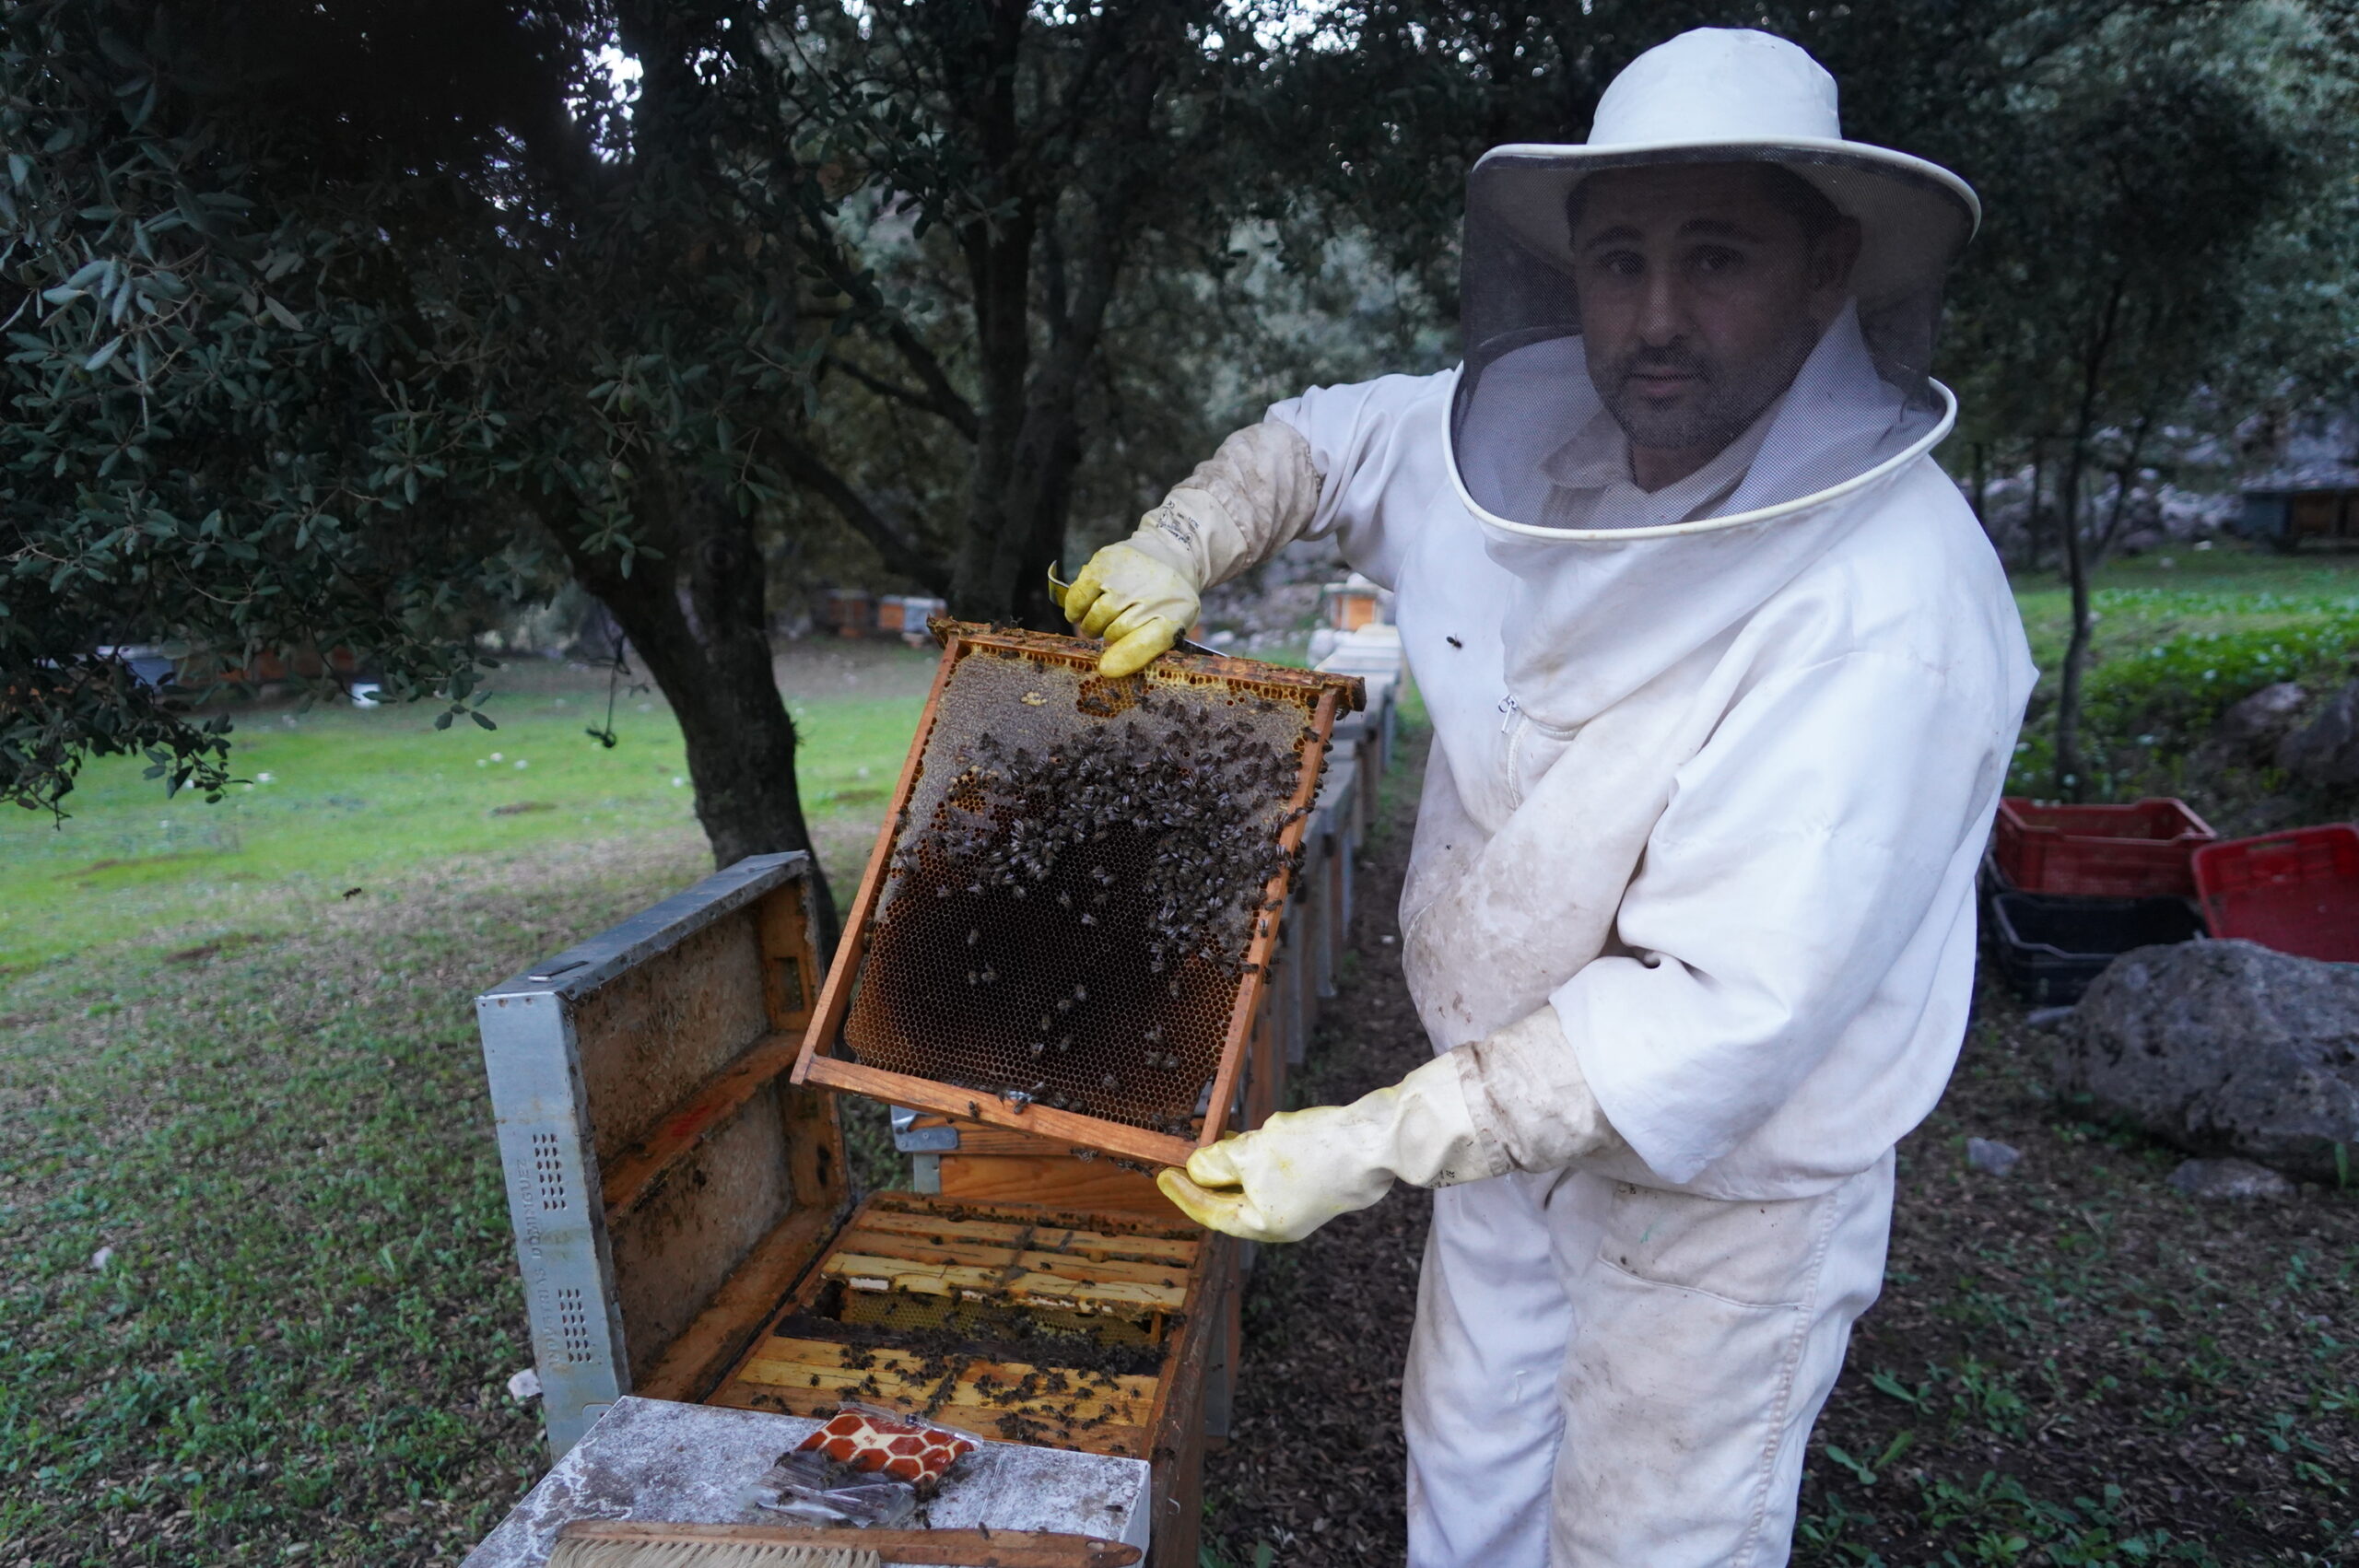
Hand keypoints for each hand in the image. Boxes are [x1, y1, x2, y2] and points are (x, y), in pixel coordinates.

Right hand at [1049, 543, 1198, 676]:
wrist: (1169, 556)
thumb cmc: (1166, 601)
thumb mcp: (1171, 627)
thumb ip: (1146, 649)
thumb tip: (1107, 668)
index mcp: (1175, 616)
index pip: (1147, 642)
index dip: (1126, 658)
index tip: (1106, 669)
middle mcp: (1152, 594)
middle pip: (1114, 633)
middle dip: (1111, 638)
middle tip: (1114, 630)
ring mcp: (1127, 577)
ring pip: (1095, 617)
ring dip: (1092, 625)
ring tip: (1101, 620)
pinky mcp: (1104, 562)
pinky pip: (1078, 597)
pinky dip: (1075, 609)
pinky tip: (1082, 611)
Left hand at [1155, 1054, 1487, 1242]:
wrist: (1373, 1142)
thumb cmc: (1313, 1153)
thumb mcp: (1251, 1153)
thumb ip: (1218, 1163)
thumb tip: (1198, 1168)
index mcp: (1265, 1224)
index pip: (1213, 1213)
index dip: (1184, 1193)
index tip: (1163, 1176)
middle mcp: (1284, 1220)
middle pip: (1234, 1200)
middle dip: (1211, 1178)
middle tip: (1186, 1160)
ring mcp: (1304, 1202)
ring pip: (1257, 1182)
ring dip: (1238, 1163)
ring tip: (1223, 1141)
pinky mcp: (1319, 1181)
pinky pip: (1278, 1171)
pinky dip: (1262, 1155)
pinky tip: (1261, 1135)